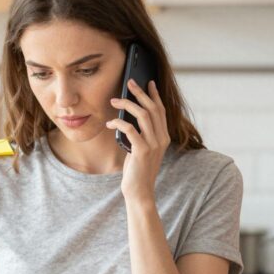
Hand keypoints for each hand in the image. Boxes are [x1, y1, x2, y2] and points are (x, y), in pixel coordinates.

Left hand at [106, 79, 170, 201]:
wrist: (140, 191)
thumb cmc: (138, 170)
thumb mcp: (142, 148)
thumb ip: (141, 134)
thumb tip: (129, 116)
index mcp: (163, 137)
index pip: (161, 111)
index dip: (155, 95)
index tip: (148, 83)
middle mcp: (161, 139)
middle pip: (152, 108)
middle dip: (140, 93)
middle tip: (129, 82)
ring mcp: (153, 145)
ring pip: (142, 115)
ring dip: (127, 104)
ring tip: (114, 99)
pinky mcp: (142, 151)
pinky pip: (130, 129)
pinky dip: (118, 122)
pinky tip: (110, 122)